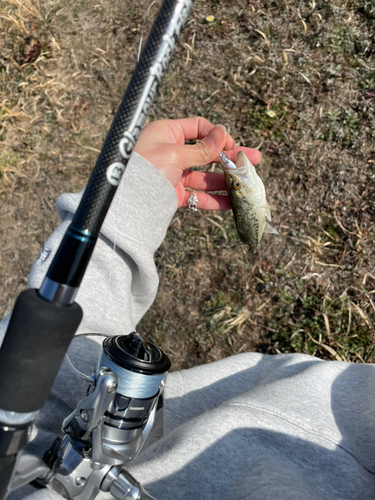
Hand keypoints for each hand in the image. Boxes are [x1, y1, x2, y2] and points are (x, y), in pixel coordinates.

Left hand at [134, 117, 261, 209]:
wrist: (124, 204)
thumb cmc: (145, 170)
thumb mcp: (174, 154)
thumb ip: (202, 148)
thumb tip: (223, 133)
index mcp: (167, 134)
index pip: (198, 128)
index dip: (217, 135)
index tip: (232, 145)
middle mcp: (171, 152)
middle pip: (207, 153)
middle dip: (230, 158)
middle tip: (255, 159)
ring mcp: (173, 175)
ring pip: (205, 176)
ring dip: (227, 180)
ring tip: (249, 184)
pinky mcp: (174, 195)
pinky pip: (198, 196)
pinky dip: (215, 199)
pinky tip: (232, 202)